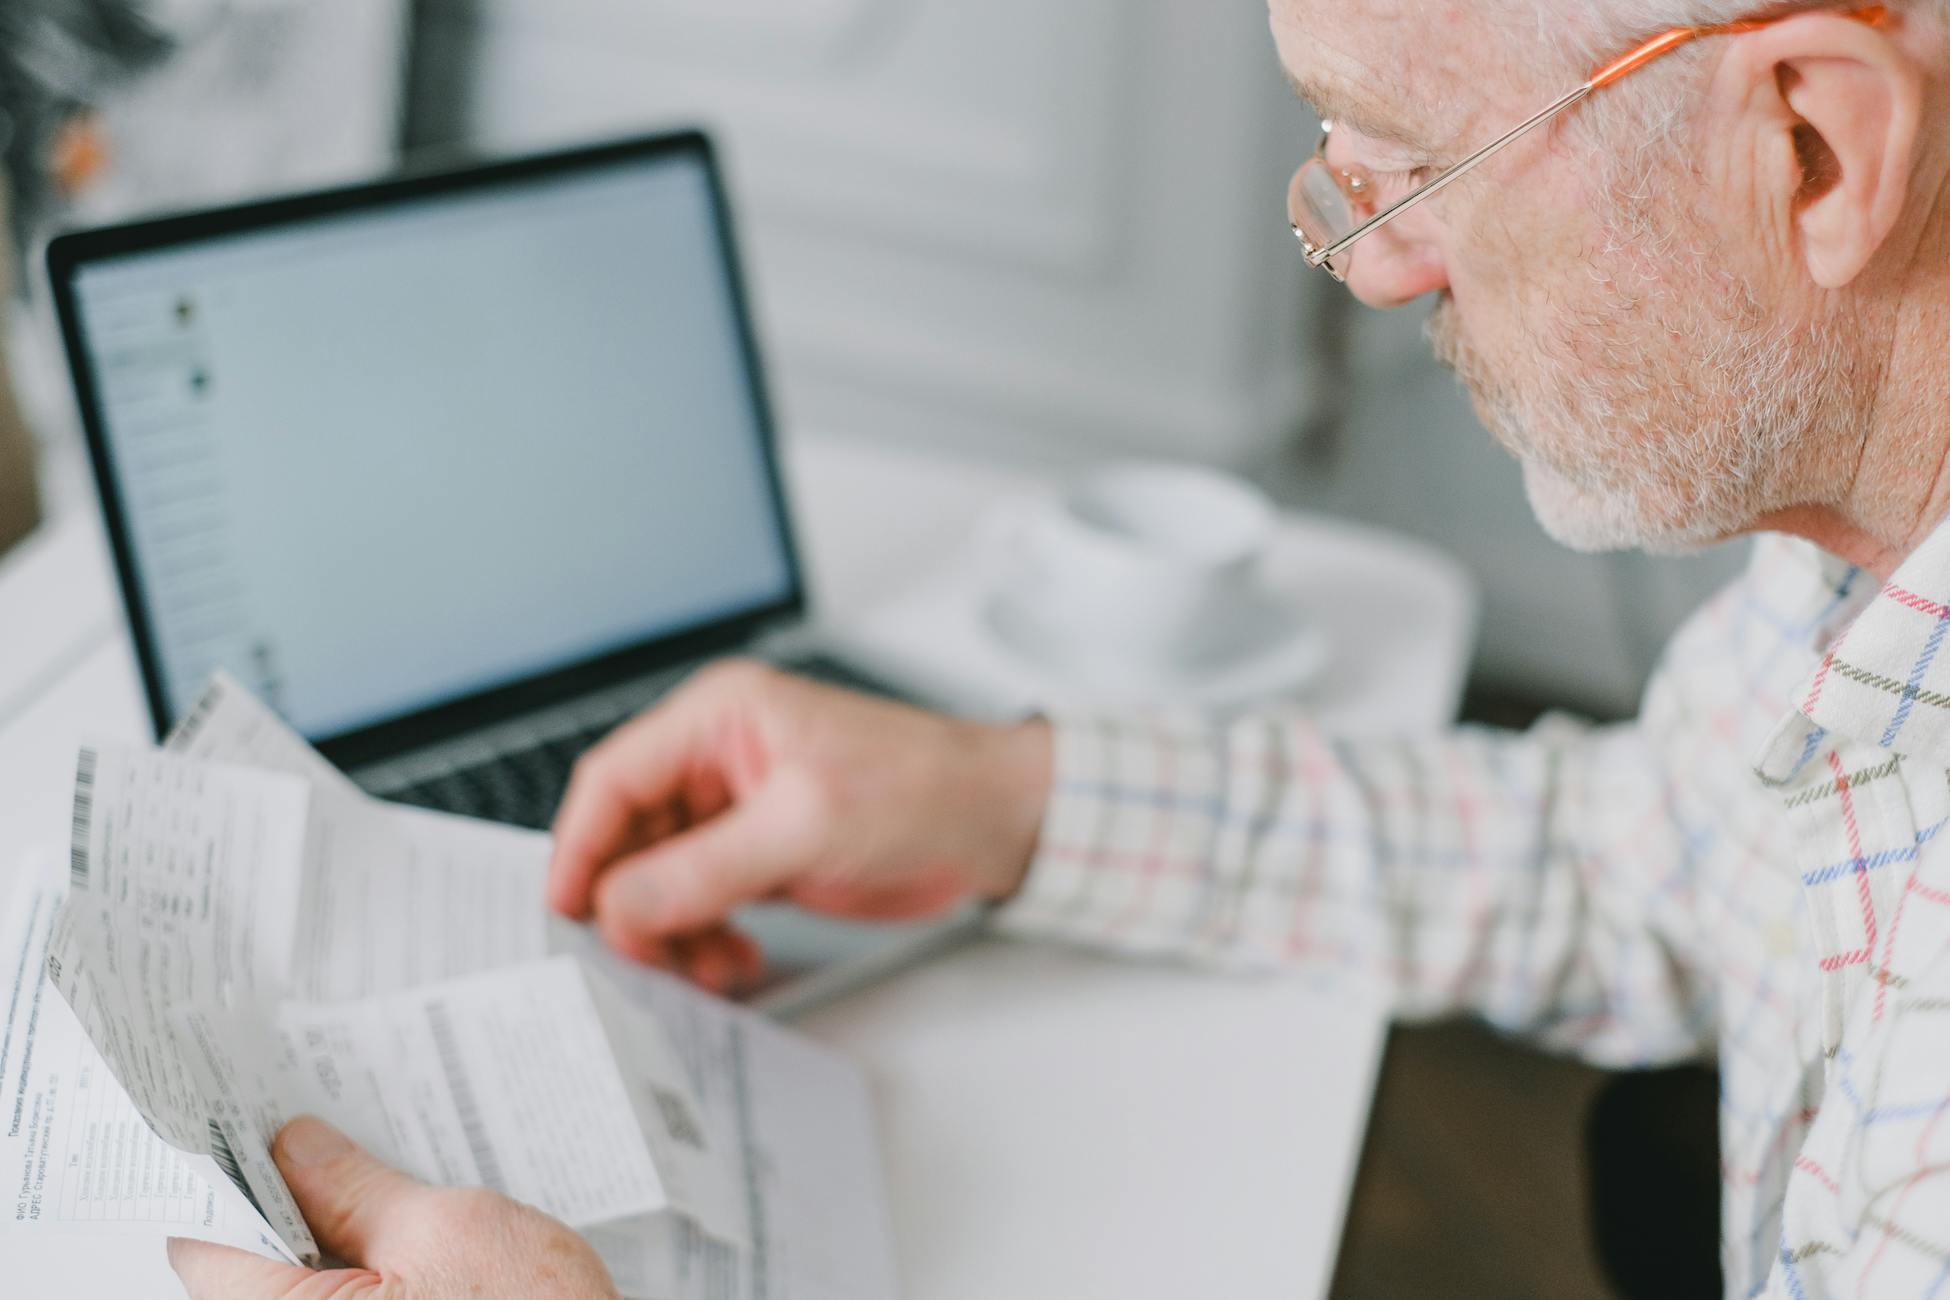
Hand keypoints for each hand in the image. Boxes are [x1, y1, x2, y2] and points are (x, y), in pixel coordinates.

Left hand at [168, 1116, 618, 1299]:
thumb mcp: (447, 1228)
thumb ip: (357, 1187)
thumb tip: (296, 1146)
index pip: (204, 1239)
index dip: (224, 1170)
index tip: (245, 1118)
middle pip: (247, 1267)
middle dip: (284, 1198)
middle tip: (319, 1134)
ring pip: (295, 1290)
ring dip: (325, 1238)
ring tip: (369, 1183)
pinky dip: (355, 1276)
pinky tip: (394, 1239)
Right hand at [548, 660, 1052, 988]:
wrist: (995, 822)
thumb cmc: (921, 787)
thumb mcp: (804, 826)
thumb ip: (705, 869)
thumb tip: (618, 907)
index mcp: (719, 719)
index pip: (614, 779)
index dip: (580, 846)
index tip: (566, 910)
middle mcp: (719, 761)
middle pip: (630, 837)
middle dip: (631, 904)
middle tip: (641, 960)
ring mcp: (740, 812)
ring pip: (662, 880)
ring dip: (670, 933)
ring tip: (704, 970)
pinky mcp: (763, 857)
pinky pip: (702, 904)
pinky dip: (704, 941)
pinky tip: (732, 964)